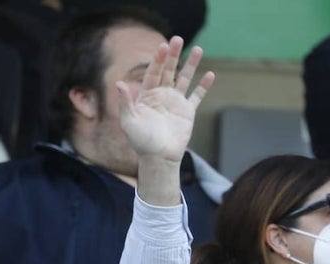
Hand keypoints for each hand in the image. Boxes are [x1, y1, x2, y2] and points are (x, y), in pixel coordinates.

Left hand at [115, 37, 213, 164]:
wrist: (158, 158)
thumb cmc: (141, 142)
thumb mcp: (129, 122)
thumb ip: (126, 102)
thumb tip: (119, 83)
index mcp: (147, 96)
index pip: (153, 73)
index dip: (158, 60)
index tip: (163, 46)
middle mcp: (161, 95)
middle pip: (168, 71)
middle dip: (173, 55)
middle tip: (178, 39)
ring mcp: (175, 102)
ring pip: (184, 79)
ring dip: (191, 65)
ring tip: (199, 49)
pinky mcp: (187, 111)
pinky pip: (197, 96)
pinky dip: (203, 86)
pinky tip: (210, 74)